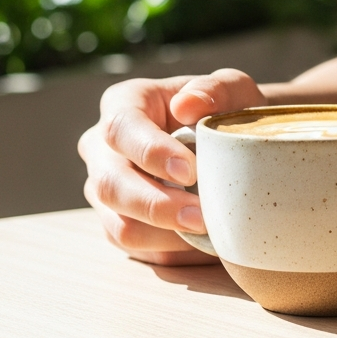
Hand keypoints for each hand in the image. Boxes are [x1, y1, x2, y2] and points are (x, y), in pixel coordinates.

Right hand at [78, 70, 267, 264]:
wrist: (231, 143)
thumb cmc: (227, 110)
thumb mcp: (233, 89)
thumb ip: (216, 88)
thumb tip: (186, 105)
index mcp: (124, 104)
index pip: (121, 128)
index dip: (150, 152)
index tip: (189, 172)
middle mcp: (103, 149)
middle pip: (109, 185)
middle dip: (156, 205)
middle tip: (202, 217)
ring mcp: (107, 189)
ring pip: (118, 224)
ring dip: (163, 235)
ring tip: (209, 232)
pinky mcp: (120, 222)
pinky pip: (135, 247)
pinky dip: (170, 249)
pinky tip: (203, 242)